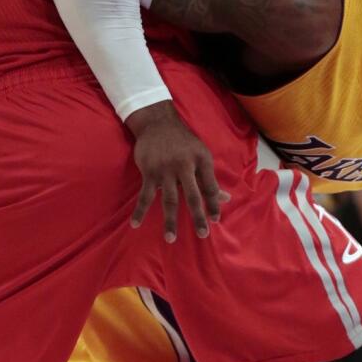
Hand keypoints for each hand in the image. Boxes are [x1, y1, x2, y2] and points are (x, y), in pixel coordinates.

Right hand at [126, 101, 228, 241]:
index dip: (214, 203)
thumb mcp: (201, 155)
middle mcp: (185, 165)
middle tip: (203, 234)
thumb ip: (210, 179)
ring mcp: (166, 170)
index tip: (216, 220)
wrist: (157, 123)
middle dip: (198, 217)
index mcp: (201, 160)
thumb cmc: (183, 142)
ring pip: (170, 200)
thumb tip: (226, 199)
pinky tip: (135, 224)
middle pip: (193, 196)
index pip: (211, 186)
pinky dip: (139, 211)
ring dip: (170, 221)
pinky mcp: (149, 172)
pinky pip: (145, 195)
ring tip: (171, 238)